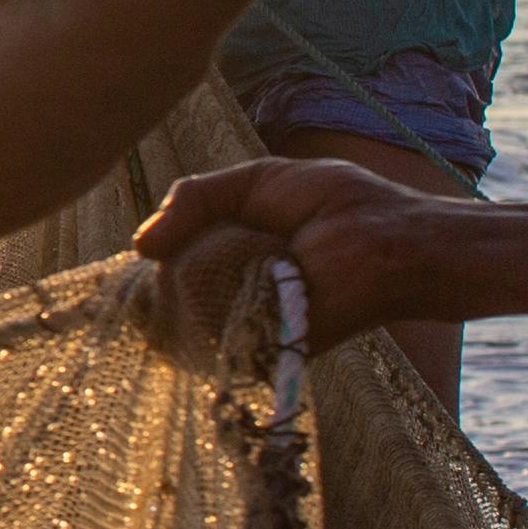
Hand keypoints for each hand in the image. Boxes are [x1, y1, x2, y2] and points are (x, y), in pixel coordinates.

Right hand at [131, 158, 450, 359]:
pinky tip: (222, 282)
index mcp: (229, 250)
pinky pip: (211, 337)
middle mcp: (232, 290)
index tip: (137, 251)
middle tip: (164, 256)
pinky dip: (206, 309)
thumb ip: (194, 198)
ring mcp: (245, 322)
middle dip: (157, 273)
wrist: (390, 240)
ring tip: (208, 261)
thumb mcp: (255, 181)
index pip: (170, 263)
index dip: (148, 256)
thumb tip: (140, 247)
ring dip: (182, 287)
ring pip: (181, 315)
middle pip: (166, 293)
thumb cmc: (337, 205)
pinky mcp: (262, 347)